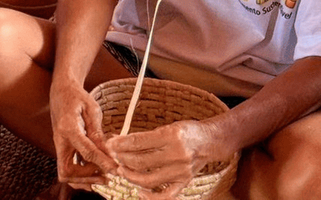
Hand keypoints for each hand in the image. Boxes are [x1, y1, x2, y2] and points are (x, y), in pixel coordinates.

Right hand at [50, 80, 118, 190]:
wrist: (61, 90)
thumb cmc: (77, 96)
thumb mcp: (91, 109)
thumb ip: (98, 132)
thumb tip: (109, 153)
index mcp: (68, 127)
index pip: (86, 152)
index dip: (102, 163)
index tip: (116, 170)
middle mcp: (60, 139)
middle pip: (67, 171)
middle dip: (87, 178)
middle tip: (107, 177)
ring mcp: (59, 145)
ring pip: (65, 173)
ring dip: (83, 179)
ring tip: (103, 177)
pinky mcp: (62, 147)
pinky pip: (68, 167)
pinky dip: (81, 175)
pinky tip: (96, 171)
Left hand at [106, 120, 224, 198]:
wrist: (210, 141)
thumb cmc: (187, 131)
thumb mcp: (167, 127)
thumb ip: (146, 136)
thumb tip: (120, 141)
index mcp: (171, 136)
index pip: (139, 142)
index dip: (121, 144)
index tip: (110, 144)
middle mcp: (177, 155)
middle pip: (141, 161)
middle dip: (122, 159)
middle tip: (114, 156)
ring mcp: (181, 172)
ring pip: (148, 179)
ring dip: (130, 176)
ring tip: (121, 170)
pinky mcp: (184, 183)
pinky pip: (165, 196)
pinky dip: (150, 197)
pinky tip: (139, 191)